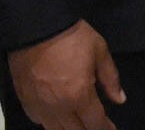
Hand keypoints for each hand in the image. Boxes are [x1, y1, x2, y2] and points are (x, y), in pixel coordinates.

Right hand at [7, 20, 124, 129]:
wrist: (35, 25)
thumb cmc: (71, 36)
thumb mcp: (99, 51)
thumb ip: (110, 78)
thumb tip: (120, 99)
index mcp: (79, 95)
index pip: (95, 123)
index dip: (106, 128)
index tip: (111, 129)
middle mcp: (59, 107)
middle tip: (96, 125)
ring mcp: (39, 105)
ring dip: (69, 129)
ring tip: (78, 124)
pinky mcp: (24, 100)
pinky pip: (38, 120)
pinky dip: (49, 122)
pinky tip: (56, 116)